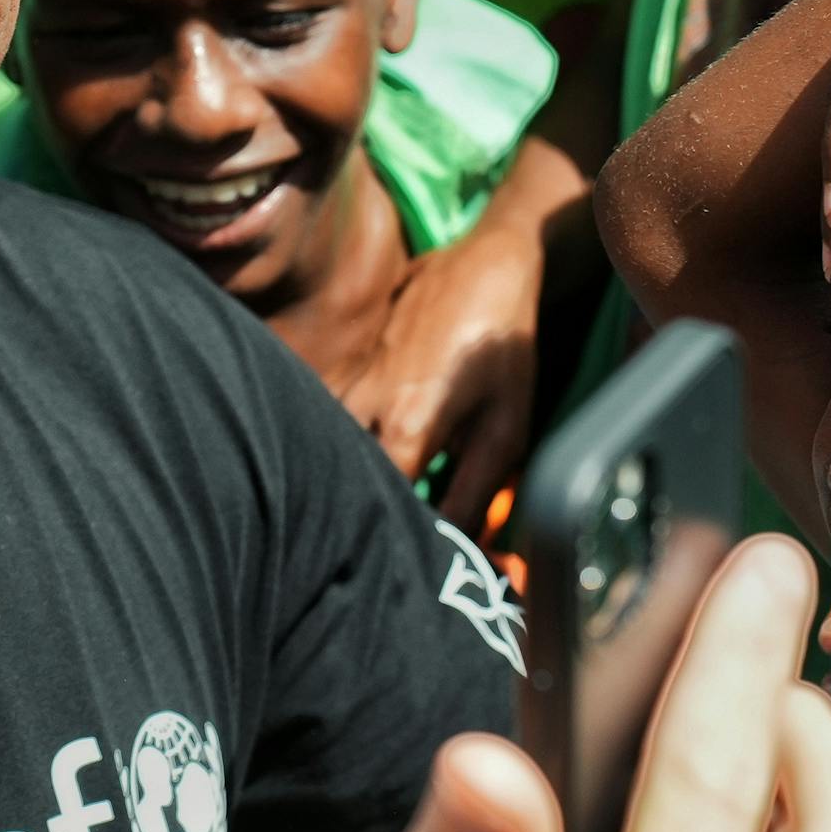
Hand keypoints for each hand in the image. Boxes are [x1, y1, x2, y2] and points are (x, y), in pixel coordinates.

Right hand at [342, 215, 543, 530]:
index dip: (393, 540)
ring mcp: (349, 382)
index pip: (380, 504)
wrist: (484, 267)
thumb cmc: (503, 349)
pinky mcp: (347, 368)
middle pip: (338, 480)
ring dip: (342, 478)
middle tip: (379, 541)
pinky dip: (338, 446)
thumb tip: (466, 554)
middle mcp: (364, 406)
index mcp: (405, 425)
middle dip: (356, 512)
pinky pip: (328, 418)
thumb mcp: (506, 428)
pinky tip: (358, 461)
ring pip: (324, 447)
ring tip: (364, 505)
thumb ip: (478, 496)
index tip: (410, 564)